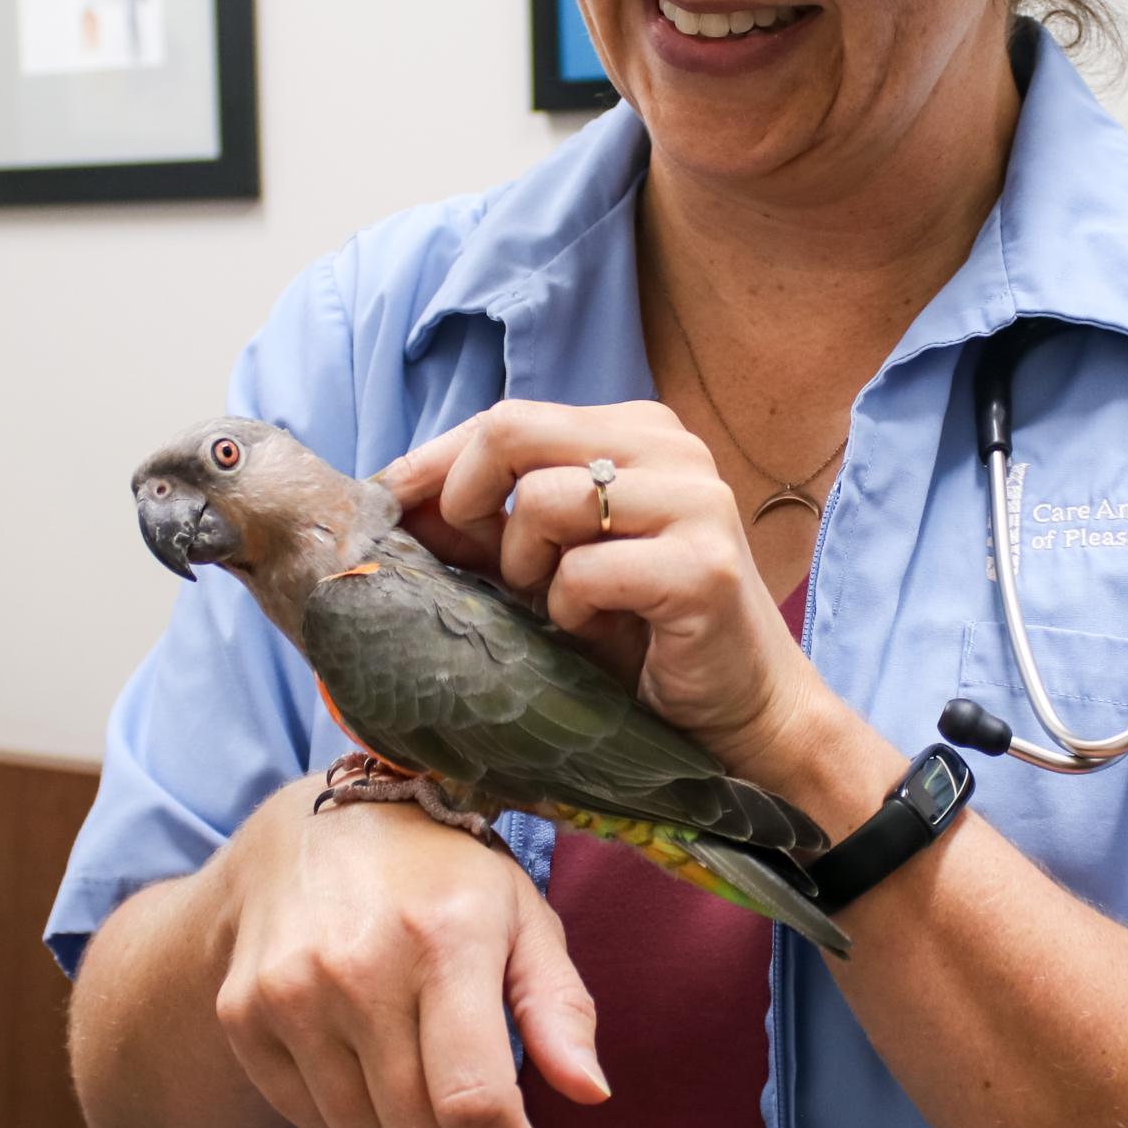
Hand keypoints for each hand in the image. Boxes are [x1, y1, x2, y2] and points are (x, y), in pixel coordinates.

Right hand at [213, 775, 608, 1127]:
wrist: (324, 823)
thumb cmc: (444, 876)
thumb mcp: (523, 916)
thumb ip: (560, 1006)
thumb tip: (591, 1094)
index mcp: (446, 940)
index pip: (476, 1101)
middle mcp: (360, 969)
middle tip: (475, 1107)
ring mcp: (292, 993)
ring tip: (417, 1064)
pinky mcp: (245, 1014)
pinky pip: (310, 1120)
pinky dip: (347, 1111)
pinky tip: (361, 1049)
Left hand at [378, 399, 827, 784]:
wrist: (740, 711)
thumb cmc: (640, 637)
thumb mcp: (547, 571)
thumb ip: (484, 529)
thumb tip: (392, 502)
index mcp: (635, 432)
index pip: (508, 416)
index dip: (436, 461)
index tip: (387, 505)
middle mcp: (671, 448)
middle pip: (515, 431)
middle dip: (468, 500)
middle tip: (483, 565)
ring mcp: (695, 499)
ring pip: (545, 500)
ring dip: (527, 568)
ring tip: (561, 607)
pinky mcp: (704, 566)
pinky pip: (585, 571)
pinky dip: (572, 611)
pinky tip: (601, 632)